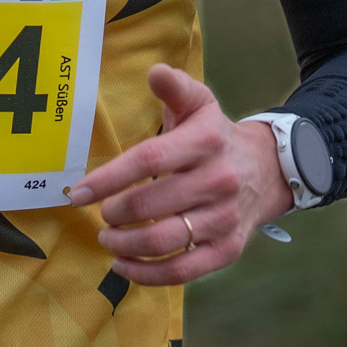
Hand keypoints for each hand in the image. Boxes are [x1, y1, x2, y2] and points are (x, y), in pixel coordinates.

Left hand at [67, 64, 292, 285]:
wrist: (268, 171)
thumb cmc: (216, 136)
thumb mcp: (200, 104)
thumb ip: (175, 87)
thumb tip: (154, 72)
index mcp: (206, 142)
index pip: (148, 160)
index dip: (108, 178)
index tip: (78, 192)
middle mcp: (218, 181)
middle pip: (150, 204)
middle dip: (113, 213)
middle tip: (100, 214)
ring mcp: (224, 219)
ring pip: (163, 241)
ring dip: (124, 244)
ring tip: (107, 238)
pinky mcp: (228, 250)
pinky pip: (182, 271)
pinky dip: (146, 274)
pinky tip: (123, 265)